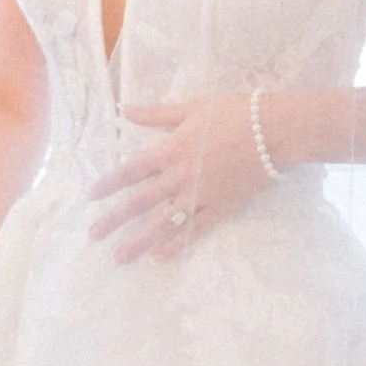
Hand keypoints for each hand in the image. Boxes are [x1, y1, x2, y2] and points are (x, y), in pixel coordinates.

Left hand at [89, 96, 271, 262]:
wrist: (274, 130)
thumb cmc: (233, 112)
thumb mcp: (191, 108)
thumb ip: (156, 114)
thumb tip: (125, 110)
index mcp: (169, 151)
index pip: (129, 171)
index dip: (108, 183)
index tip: (90, 196)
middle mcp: (179, 177)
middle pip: (139, 202)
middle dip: (114, 219)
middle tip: (93, 235)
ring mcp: (200, 195)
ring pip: (163, 223)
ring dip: (139, 241)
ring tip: (119, 257)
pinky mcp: (221, 206)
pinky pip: (195, 229)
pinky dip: (177, 244)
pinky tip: (160, 257)